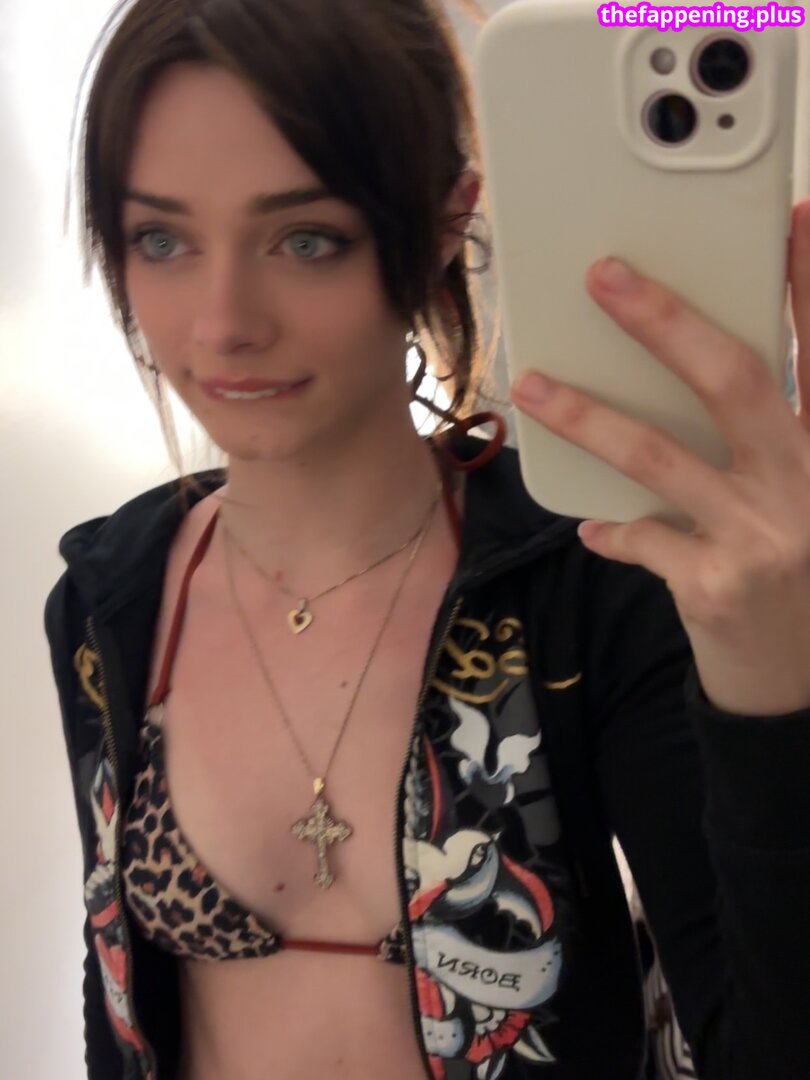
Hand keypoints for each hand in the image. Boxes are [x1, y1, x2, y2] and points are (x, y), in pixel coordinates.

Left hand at [510, 199, 809, 716]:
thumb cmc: (802, 573)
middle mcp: (808, 484)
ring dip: (587, 415)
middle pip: (735, 381)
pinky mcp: (716, 586)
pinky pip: (641, 539)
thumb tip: (688, 376)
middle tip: (604, 276)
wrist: (803, 682)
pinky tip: (594, 528)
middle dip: (667, 321)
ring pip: (659, 456)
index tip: (789, 218)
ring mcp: (763, 536)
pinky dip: (614, 529)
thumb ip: (773, 441)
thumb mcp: (805, 497)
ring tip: (532, 384)